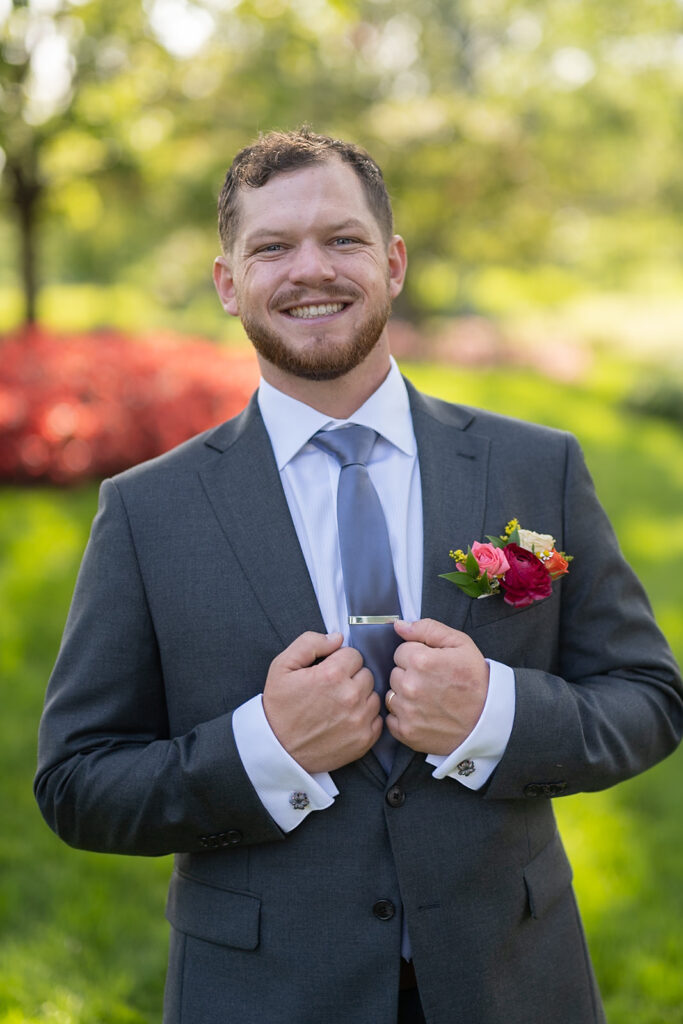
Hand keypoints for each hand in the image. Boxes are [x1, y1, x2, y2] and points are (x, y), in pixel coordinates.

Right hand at [263, 631, 381, 773]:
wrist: (277, 749)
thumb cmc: (279, 706)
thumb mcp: (282, 666)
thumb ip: (310, 642)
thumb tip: (338, 637)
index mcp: (332, 675)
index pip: (354, 655)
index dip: (340, 661)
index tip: (328, 672)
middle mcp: (350, 696)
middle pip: (366, 673)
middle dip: (352, 677)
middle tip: (332, 688)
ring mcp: (359, 719)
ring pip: (374, 695)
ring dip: (361, 697)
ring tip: (339, 704)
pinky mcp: (364, 740)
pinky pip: (377, 719)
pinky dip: (366, 717)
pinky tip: (347, 719)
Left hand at [385, 618, 488, 754]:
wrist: (489, 719)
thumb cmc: (476, 679)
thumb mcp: (460, 643)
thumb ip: (427, 629)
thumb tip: (399, 625)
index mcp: (421, 661)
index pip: (400, 651)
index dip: (416, 656)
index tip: (431, 665)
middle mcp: (410, 686)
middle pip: (394, 673)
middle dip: (409, 675)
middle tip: (432, 682)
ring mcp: (407, 711)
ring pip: (392, 695)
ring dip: (405, 696)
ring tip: (428, 699)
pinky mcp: (407, 732)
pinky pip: (391, 719)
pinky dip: (403, 717)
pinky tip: (422, 714)